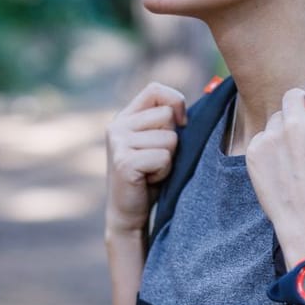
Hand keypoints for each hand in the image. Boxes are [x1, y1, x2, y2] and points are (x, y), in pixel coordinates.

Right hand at [104, 82, 187, 236]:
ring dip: (168, 159)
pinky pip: (163, 157)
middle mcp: (117, 126)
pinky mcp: (124, 162)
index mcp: (124, 117)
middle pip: (167, 115)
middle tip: (156, 160)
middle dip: (172, 140)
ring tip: (152, 171)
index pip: (155, 89)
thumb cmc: (149, 178)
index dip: (175, 102)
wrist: (129, 214)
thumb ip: (166, 123)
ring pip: (169, 138)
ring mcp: (118, 143)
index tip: (180, 124)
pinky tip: (148, 180)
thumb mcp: (156, 143)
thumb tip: (187, 111)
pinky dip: (163, 172)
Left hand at [246, 79, 304, 262]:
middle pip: (293, 95)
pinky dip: (269, 147)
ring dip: (285, 128)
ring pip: (277, 118)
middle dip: (301, 108)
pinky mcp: (254, 154)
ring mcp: (271, 138)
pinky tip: (282, 167)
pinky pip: (261, 138)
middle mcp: (296, 124)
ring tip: (295, 154)